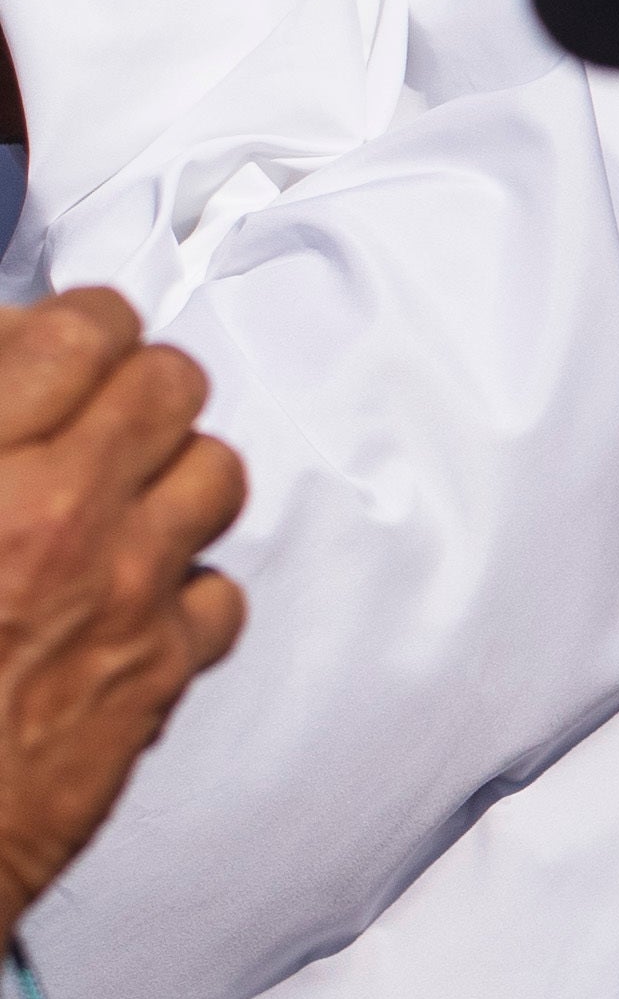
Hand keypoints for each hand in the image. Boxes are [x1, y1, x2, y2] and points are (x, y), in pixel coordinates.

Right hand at [0, 291, 246, 942]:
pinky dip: (182, 586)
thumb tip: (10, 354)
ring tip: (117, 494)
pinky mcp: (155, 674)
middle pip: (170, 385)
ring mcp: (123, 597)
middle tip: (90, 408)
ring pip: (216, 474)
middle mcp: (62, 520)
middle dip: (132, 383)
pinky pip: (218, 592)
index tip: (56, 339)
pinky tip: (128, 596)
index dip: (72, 324)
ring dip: (170, 473)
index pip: (78, 329)